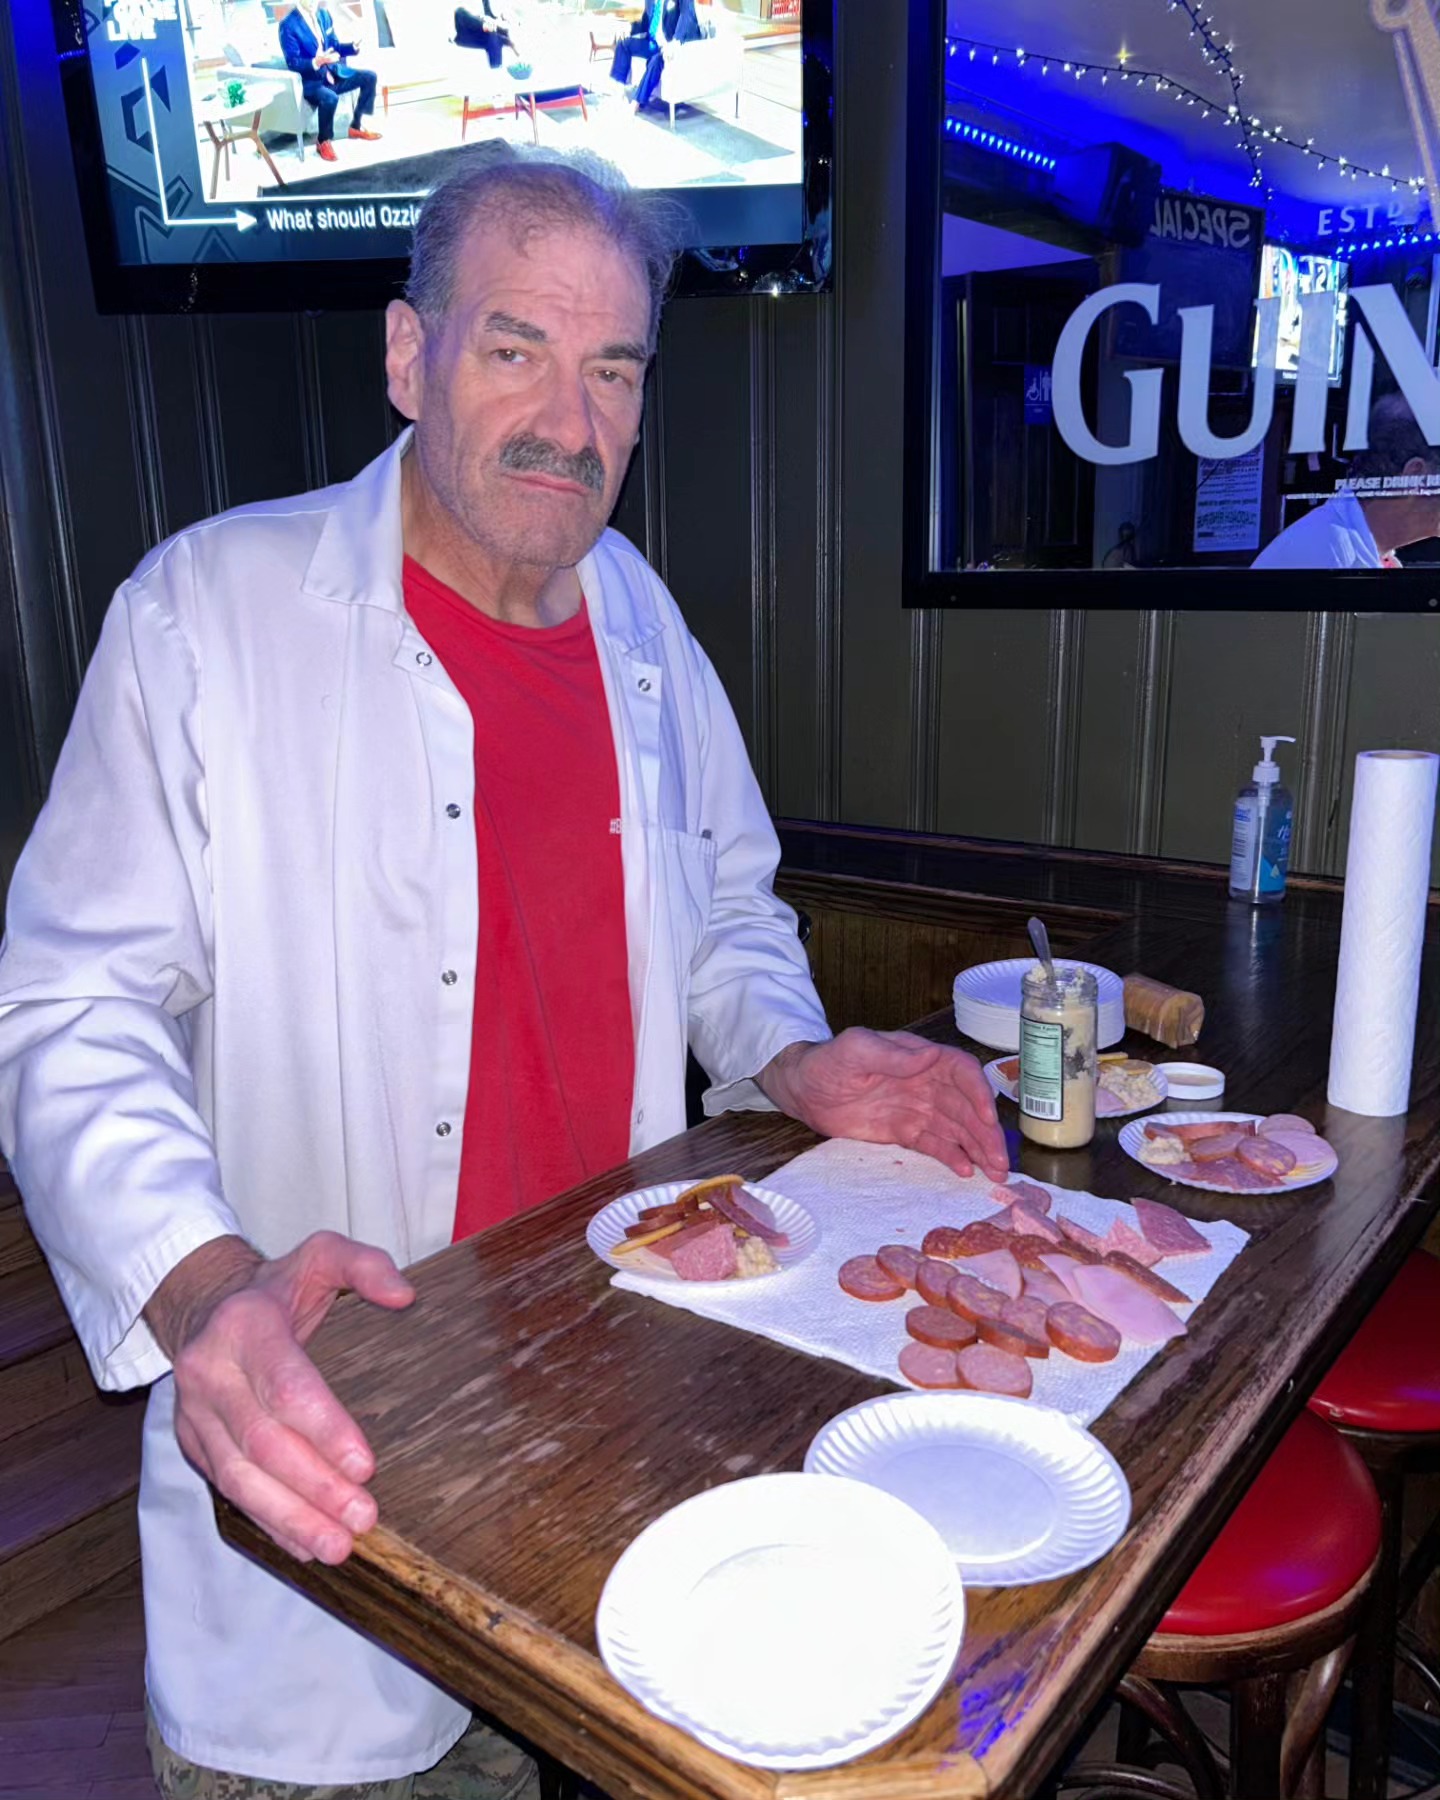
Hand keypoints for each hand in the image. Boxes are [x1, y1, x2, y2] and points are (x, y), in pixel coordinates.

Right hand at [146, 1231, 414, 1564]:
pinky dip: (266, 1521)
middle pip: (262, 1441)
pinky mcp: (192, 1442)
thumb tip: (404, 1295)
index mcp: (245, 1325)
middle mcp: (210, 1370)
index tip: (365, 1467)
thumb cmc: (277, 1288)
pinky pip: (227, 1490)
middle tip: (363, 1518)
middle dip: (314, 1487)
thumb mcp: (320, 1256)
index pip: (284, 1385)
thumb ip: (364, 1265)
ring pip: (238, 1476)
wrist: (203, 1304)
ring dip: (290, 1517)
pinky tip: (303, 1545)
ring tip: (338, 1547)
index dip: (324, 1429)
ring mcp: (194, 1411)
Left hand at [758, 1028, 1009, 1181]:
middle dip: (987, 1133)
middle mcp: (928, 1084)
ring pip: (958, 1130)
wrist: (804, 1089)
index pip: (961, 1073)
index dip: (979, 1094)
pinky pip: (936, 1145)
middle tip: (1001, 1161)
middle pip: (967, 1108)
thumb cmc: (828, 1061)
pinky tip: (966, 1171)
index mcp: (921, 1058)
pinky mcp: (906, 1133)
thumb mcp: (856, 1050)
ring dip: (979, 1150)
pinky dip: (953, 1157)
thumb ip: (891, 1055)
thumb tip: (929, 1056)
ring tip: (996, 1173)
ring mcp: (919, 1110)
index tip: (987, 1118)